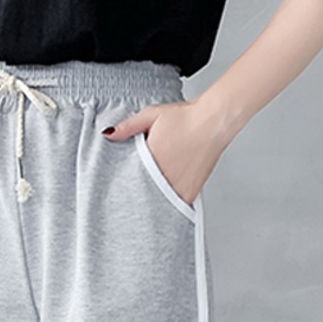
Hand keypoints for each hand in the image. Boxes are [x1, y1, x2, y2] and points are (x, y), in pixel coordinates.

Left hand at [101, 96, 231, 207]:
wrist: (214, 121)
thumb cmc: (186, 118)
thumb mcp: (151, 115)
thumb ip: (128, 127)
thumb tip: (108, 134)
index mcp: (151, 161)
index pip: (129, 181)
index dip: (124, 186)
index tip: (120, 189)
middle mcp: (164, 178)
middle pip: (144, 195)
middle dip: (138, 194)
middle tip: (133, 197)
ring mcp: (178, 188)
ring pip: (159, 203)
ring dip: (153, 200)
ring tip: (150, 197)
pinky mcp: (190, 193)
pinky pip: (175, 205)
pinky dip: (168, 204)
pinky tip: (164, 197)